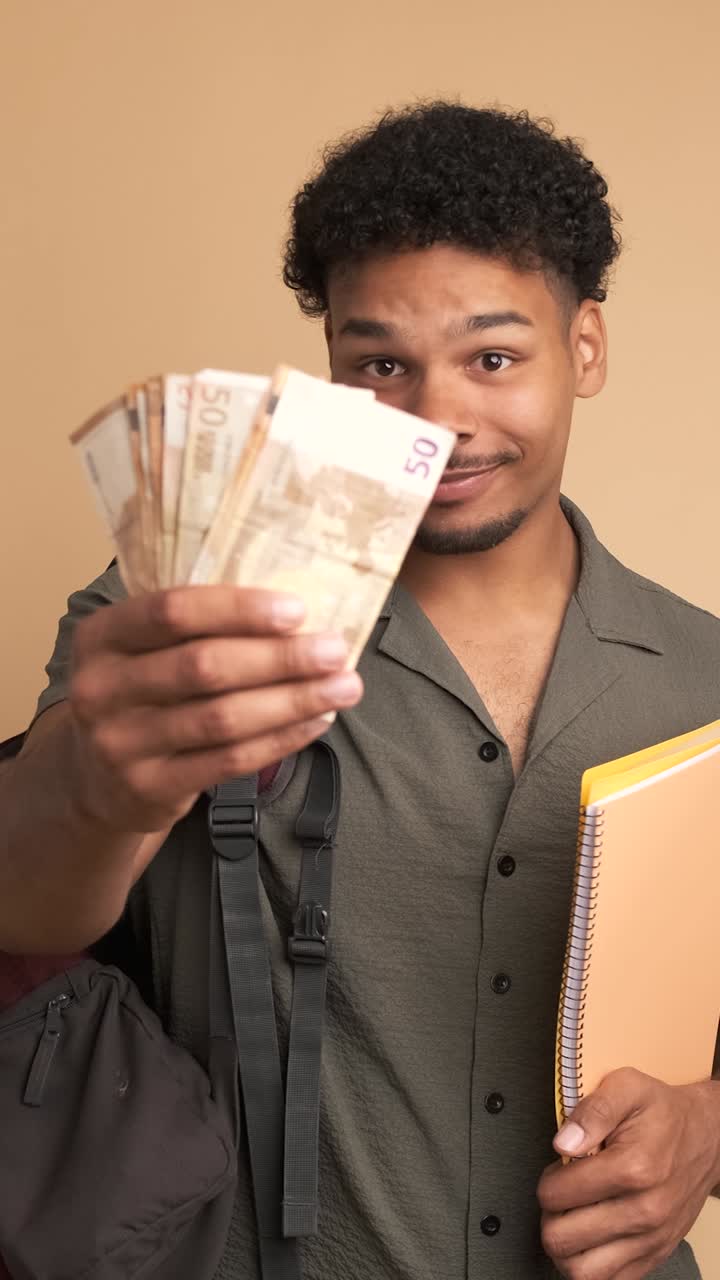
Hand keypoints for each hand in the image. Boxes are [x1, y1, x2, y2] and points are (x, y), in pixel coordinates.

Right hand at [68, 585, 362, 833]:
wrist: (95, 779)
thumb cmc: (142, 695)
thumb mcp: (145, 651)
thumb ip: (198, 628)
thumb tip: (297, 611)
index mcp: (102, 637)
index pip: (173, 611)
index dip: (239, 609)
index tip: (298, 609)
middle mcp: (101, 689)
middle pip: (204, 666)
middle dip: (280, 657)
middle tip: (336, 650)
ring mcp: (120, 743)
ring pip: (223, 718)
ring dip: (293, 700)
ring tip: (343, 687)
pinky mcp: (148, 788)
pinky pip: (229, 760)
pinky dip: (281, 738)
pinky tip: (316, 721)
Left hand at [538, 1067, 719, 1278]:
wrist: (707, 1136)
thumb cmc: (663, 1112)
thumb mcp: (627, 1087)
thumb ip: (592, 1111)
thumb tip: (563, 1143)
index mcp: (633, 1168)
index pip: (558, 1194)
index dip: (547, 1180)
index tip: (559, 1168)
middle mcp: (645, 1211)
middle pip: (562, 1238)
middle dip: (549, 1216)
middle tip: (560, 1195)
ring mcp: (651, 1239)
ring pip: (582, 1271)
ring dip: (565, 1248)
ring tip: (570, 1220)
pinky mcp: (656, 1254)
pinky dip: (590, 1266)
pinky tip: (590, 1237)